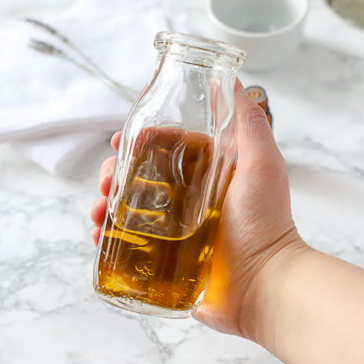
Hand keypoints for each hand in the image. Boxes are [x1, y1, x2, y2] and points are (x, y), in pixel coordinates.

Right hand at [90, 78, 302, 339]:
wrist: (265, 285)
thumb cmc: (266, 222)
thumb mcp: (261, 163)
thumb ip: (247, 121)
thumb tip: (228, 78)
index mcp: (207, 172)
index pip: (166, 148)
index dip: (140, 142)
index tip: (119, 140)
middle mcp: (189, 197)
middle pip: (142, 176)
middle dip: (116, 174)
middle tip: (104, 182)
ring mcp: (175, 228)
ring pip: (131, 207)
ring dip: (107, 204)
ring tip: (97, 211)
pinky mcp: (165, 256)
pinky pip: (131, 241)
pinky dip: (112, 237)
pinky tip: (100, 236)